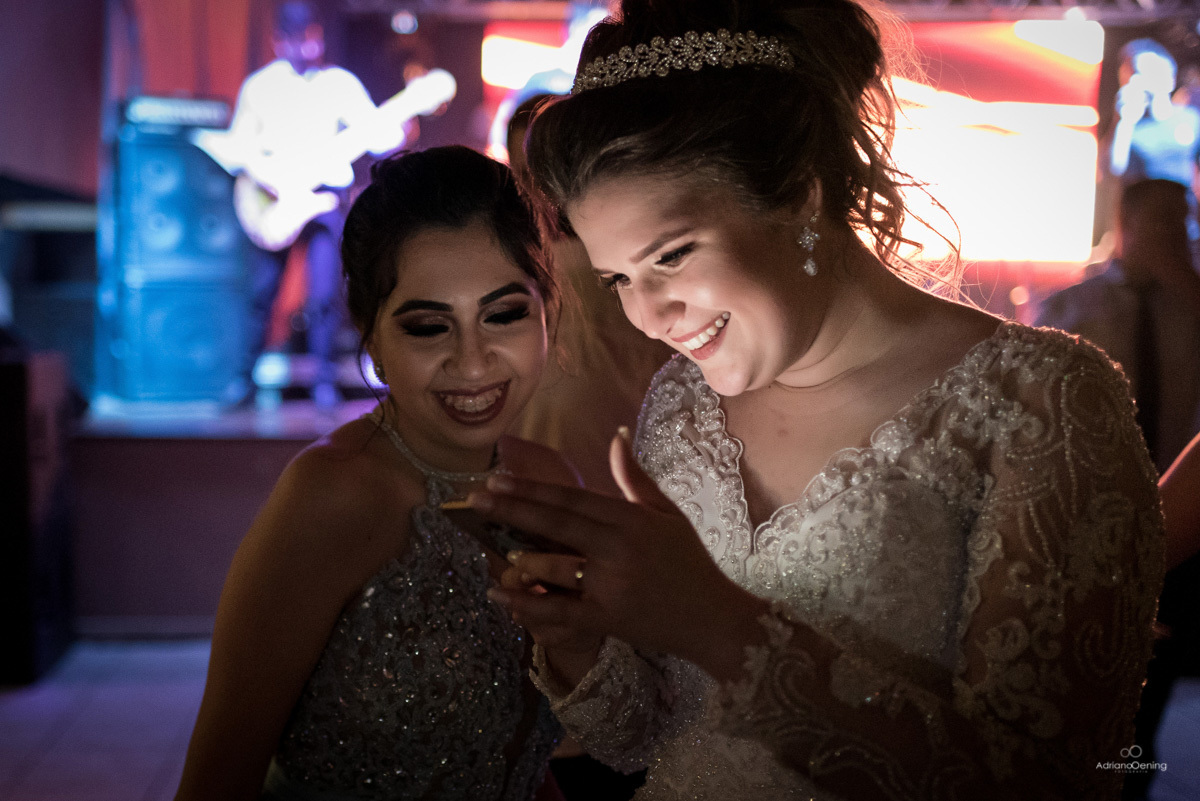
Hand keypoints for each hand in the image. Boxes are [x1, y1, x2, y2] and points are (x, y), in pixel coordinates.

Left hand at [476, 429, 769, 679]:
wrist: (715, 619)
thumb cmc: (689, 562)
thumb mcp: (667, 514)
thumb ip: (635, 477)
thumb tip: (617, 434)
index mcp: (631, 519)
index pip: (571, 498)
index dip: (531, 489)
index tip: (496, 479)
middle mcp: (619, 549)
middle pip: (555, 525)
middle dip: (511, 511)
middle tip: (475, 499)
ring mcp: (612, 585)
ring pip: (554, 567)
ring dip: (517, 559)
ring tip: (488, 549)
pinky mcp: (607, 619)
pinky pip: (559, 611)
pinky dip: (527, 604)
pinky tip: (500, 595)